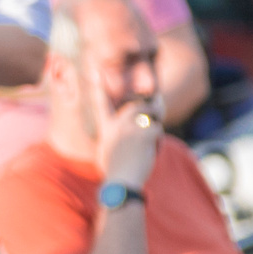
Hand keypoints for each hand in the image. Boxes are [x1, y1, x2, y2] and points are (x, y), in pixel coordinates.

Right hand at [90, 64, 162, 186]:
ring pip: (150, 117)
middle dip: (149, 108)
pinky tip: (152, 153)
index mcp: (106, 129)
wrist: (122, 183)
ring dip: (155, 126)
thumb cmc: (114, 174)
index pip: (101, 104)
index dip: (98, 86)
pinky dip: (158, 142)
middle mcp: (118, 125)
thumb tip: (118, 139)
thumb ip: (112, 140)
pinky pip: (158, 131)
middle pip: (136, 107)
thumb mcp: (105, 154)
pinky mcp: (145, 133)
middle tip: (158, 108)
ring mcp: (131, 128)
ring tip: (151, 142)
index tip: (94, 70)